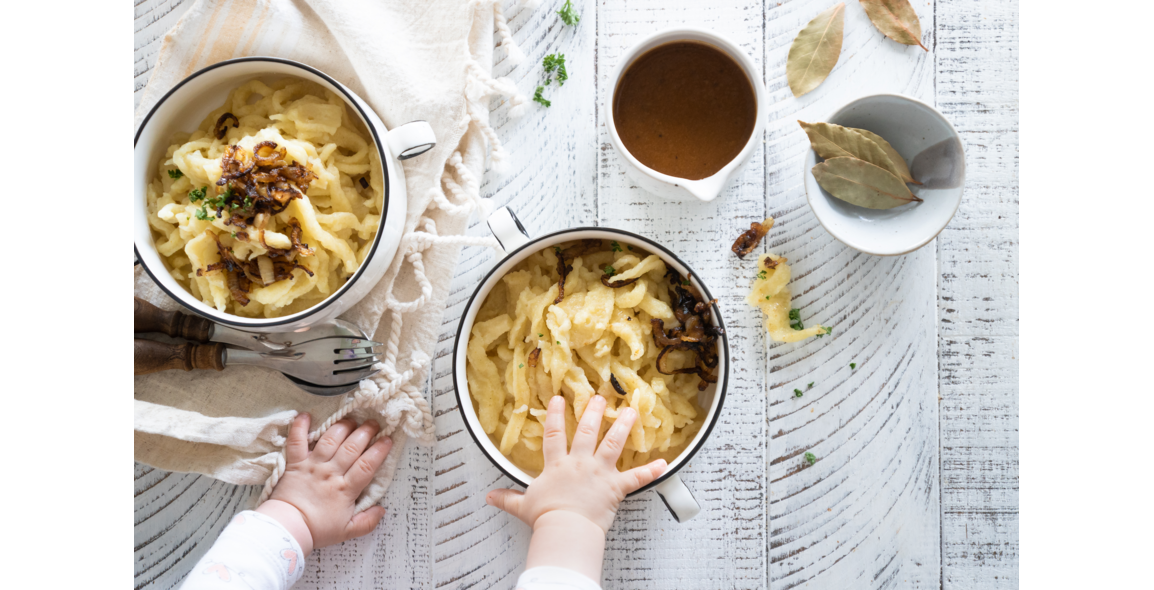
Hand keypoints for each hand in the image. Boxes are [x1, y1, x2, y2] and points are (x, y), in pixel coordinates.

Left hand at [256, 414, 392, 555]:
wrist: (287, 529)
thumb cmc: (316, 530)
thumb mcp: (347, 532)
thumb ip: (367, 522)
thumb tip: (382, 510)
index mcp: (346, 489)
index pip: (367, 465)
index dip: (379, 450)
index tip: (387, 439)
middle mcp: (331, 473)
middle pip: (352, 447)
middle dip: (365, 432)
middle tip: (374, 424)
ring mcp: (312, 465)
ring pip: (330, 440)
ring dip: (342, 427)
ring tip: (352, 420)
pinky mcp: (295, 463)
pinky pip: (297, 441)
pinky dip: (299, 427)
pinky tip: (306, 415)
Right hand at [486, 395, 667, 534]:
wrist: (566, 529)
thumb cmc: (546, 518)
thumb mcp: (523, 506)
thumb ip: (507, 499)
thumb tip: (490, 498)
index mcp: (557, 466)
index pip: (554, 435)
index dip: (555, 415)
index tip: (558, 399)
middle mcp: (580, 463)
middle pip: (587, 432)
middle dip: (593, 412)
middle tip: (599, 396)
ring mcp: (600, 473)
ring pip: (613, 444)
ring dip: (623, 426)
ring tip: (631, 411)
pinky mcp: (616, 488)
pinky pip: (636, 478)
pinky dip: (651, 471)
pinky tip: (663, 463)